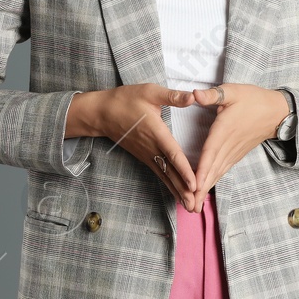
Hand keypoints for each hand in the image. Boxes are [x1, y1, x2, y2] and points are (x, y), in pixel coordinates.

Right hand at [83, 84, 200, 210]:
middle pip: (170, 172)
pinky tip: (177, 194)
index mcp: (156, 132)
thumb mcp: (150, 92)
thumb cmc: (126, 100)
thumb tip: (193, 97)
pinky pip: (160, 173)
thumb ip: (172, 96)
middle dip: (183, 189)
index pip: (173, 154)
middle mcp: (152, 148)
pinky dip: (170, 185)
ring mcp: (147, 154)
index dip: (184, 170)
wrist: (102, 113)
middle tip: (195, 206)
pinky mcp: (144, 156)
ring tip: (189, 206)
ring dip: (177, 191)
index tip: (194, 184)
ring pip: (165, 176)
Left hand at [184, 83, 288, 212]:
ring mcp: (233, 152)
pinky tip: (205, 191)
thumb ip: (213, 94)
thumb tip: (194, 95)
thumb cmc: (253, 99)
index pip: (210, 152)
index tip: (194, 186)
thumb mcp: (232, 91)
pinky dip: (213, 182)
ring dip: (206, 190)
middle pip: (212, 169)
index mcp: (224, 129)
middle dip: (201, 189)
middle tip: (190, 207)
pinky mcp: (236, 154)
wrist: (276, 112)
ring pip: (217, 173)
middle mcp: (228, 145)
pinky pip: (223, 170)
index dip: (202, 169)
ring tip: (195, 206)